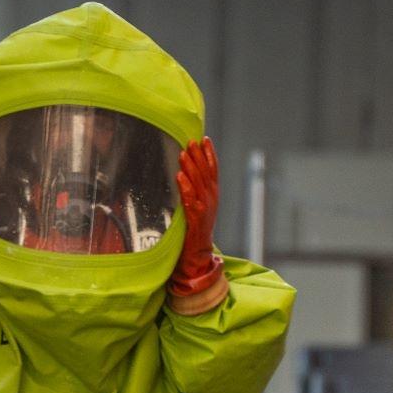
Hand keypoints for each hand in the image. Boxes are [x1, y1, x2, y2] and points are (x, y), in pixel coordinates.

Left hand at [167, 138, 226, 314]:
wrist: (197, 252)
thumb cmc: (195, 228)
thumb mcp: (197, 205)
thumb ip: (195, 189)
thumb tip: (186, 171)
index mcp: (213, 194)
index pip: (213, 170)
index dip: (210, 154)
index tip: (204, 139)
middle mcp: (212, 199)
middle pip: (206, 173)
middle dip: (199, 156)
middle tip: (191, 142)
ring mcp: (206, 209)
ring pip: (198, 183)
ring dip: (191, 167)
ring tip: (184, 153)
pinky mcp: (197, 219)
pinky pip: (190, 200)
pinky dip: (185, 187)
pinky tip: (179, 176)